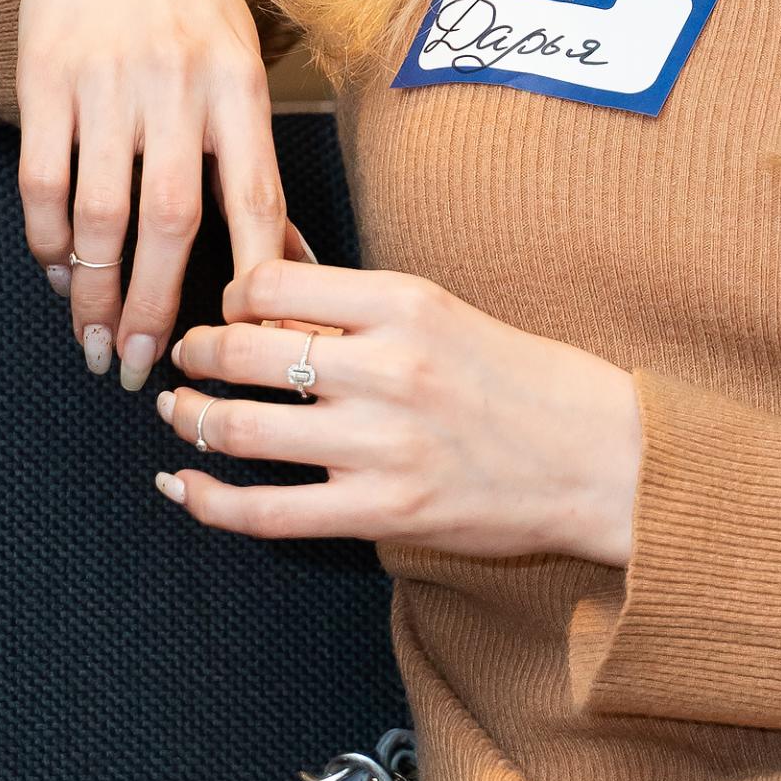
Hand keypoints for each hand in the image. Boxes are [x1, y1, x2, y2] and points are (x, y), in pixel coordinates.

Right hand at [18, 0, 287, 388]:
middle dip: (155, 308)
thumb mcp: (244, 66)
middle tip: (143, 370)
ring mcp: (107, 81)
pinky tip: (59, 272)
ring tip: (95, 342)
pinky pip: (43, 178)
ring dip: (94, 291)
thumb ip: (255, 162)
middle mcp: (177, 85)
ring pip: (100, 212)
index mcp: (240, 86)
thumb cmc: (196, 6)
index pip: (255, 197)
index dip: (253, 276)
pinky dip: (49, 239)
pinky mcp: (46, 77)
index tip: (248, 341)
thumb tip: (291, 260)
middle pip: (170, 222)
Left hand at [153, 259, 643, 566]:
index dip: (231, 297)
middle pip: (244, 353)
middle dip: (196, 355)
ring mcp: (382, 444)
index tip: (229, 310)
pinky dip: (210, 502)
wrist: (599, 458)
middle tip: (185, 359)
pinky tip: (184, 489)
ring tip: (181, 414)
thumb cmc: (522, 379)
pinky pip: (268, 511)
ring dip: (192, 421)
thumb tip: (268, 269)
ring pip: (242, 430)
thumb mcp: (444, 311)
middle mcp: (388, 367)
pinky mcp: (384, 511)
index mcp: (406, 302)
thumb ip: (357, 301)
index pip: (272, 284)